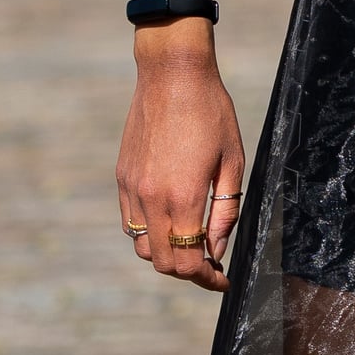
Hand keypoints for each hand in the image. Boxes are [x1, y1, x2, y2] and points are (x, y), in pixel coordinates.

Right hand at [116, 38, 244, 291]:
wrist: (171, 75)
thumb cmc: (211, 113)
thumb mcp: (232, 162)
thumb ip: (226, 211)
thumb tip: (217, 249)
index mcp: (183, 197)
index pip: (189, 261)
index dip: (208, 279)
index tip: (223, 279)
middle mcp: (152, 198)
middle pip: (163, 262)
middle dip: (189, 273)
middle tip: (211, 267)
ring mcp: (132, 188)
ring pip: (142, 246)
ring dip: (167, 254)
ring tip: (192, 244)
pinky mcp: (122, 177)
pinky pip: (131, 222)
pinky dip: (150, 233)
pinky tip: (172, 221)